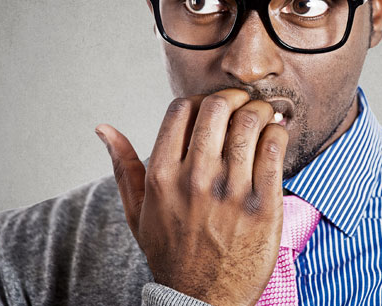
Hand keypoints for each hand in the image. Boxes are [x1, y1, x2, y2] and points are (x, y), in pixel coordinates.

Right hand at [95, 89, 287, 305]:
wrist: (202, 300)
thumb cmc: (171, 253)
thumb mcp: (137, 213)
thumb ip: (123, 166)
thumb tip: (104, 129)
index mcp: (162, 175)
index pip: (182, 108)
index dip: (200, 99)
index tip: (212, 108)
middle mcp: (195, 178)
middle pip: (218, 106)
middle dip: (234, 96)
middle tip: (244, 103)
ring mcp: (232, 191)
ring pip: (250, 121)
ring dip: (260, 109)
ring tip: (263, 115)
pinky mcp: (264, 204)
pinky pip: (274, 148)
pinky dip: (278, 131)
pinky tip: (275, 135)